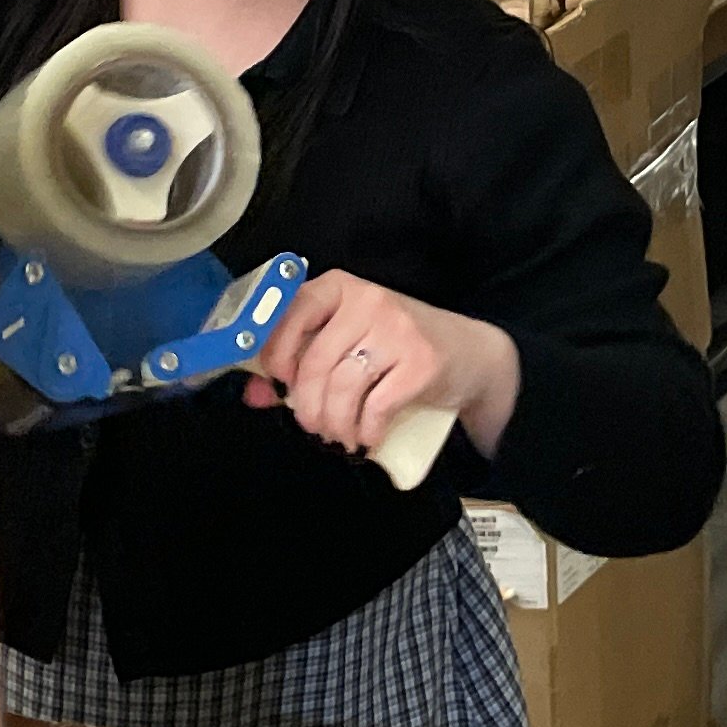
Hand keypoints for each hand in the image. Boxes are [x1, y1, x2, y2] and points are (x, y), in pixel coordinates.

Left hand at [249, 270, 518, 462]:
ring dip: (334, 424)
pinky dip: (365, 431)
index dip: (277, 353)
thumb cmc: (397, 347)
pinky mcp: (422, 363)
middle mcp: (370, 301)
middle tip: (312, 426)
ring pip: (343, 388)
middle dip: (307, 406)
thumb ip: (301, 361)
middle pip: (316, 362)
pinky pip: (376, 406)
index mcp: (342, 288)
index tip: (282, 383)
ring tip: (338, 435)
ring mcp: (398, 330)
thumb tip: (255, 394)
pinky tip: (366, 438)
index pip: (294, 311)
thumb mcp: (350, 340)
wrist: (471, 354)